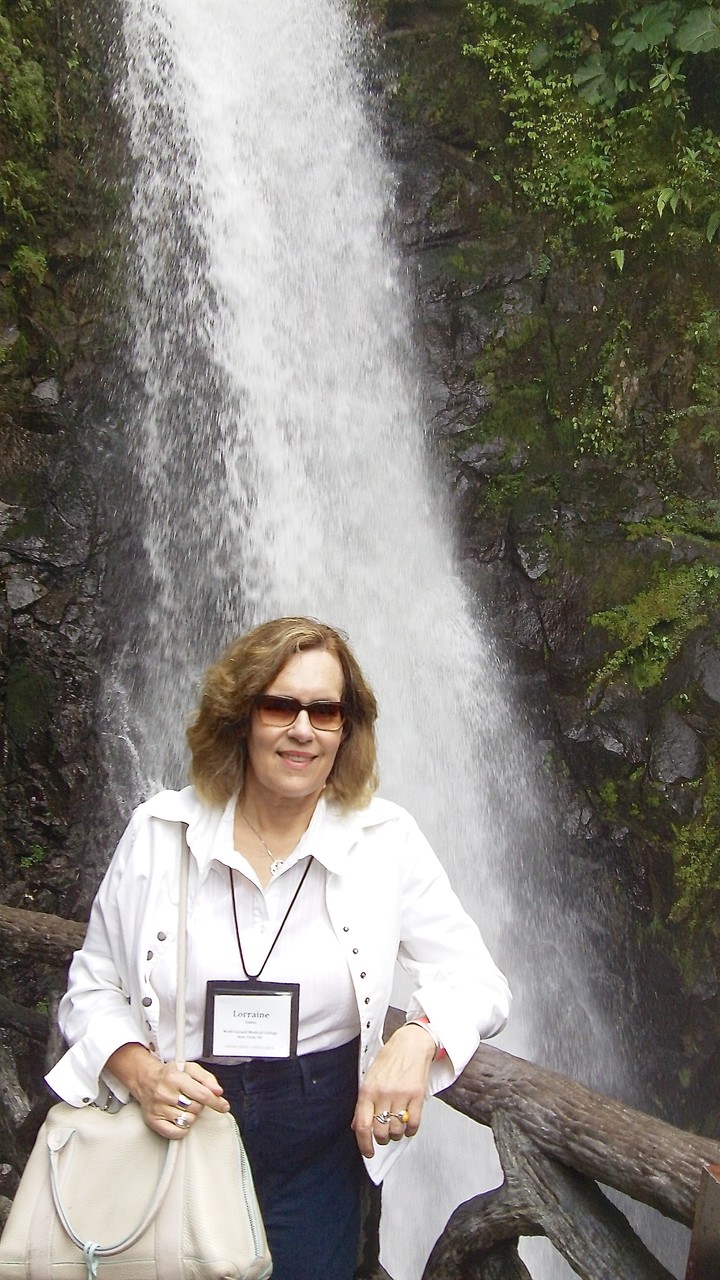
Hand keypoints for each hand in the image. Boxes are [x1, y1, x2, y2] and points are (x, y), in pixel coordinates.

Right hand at [105, 1043, 229, 1139]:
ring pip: (187, 1121)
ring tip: (183, 1106)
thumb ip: (207, 1078)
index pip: (202, 1094)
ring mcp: (158, 1108)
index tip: (224, 1106)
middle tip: (191, 1098)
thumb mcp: (190, 1068)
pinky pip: (175, 1133)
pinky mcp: (153, 1121)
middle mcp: (165, 1093)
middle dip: (199, 1105)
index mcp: (175, 1077)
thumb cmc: (170, 1074)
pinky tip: (179, 1117)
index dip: (216, 1102)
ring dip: (190, 1115)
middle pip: (195, 1108)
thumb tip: (218, 1092)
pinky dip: (182, 1128)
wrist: (146, 1079)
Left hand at [351, 1023, 435, 1158]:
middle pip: (380, 1131)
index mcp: (368, 1090)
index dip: (364, 1144)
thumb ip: (363, 1103)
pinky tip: (409, 1126)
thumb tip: (357, 1126)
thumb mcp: (369, 1078)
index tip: (368, 1152)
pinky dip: (411, 1130)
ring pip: (396, 1130)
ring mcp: (401, 1095)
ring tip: (396, 1127)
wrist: (411, 1043)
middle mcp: (383, 1094)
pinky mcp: (417, 1095)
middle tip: (384, 1134)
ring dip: (396, 1134)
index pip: (362, 1125)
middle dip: (382, 1138)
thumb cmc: (390, 1059)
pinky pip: (414, 1123)